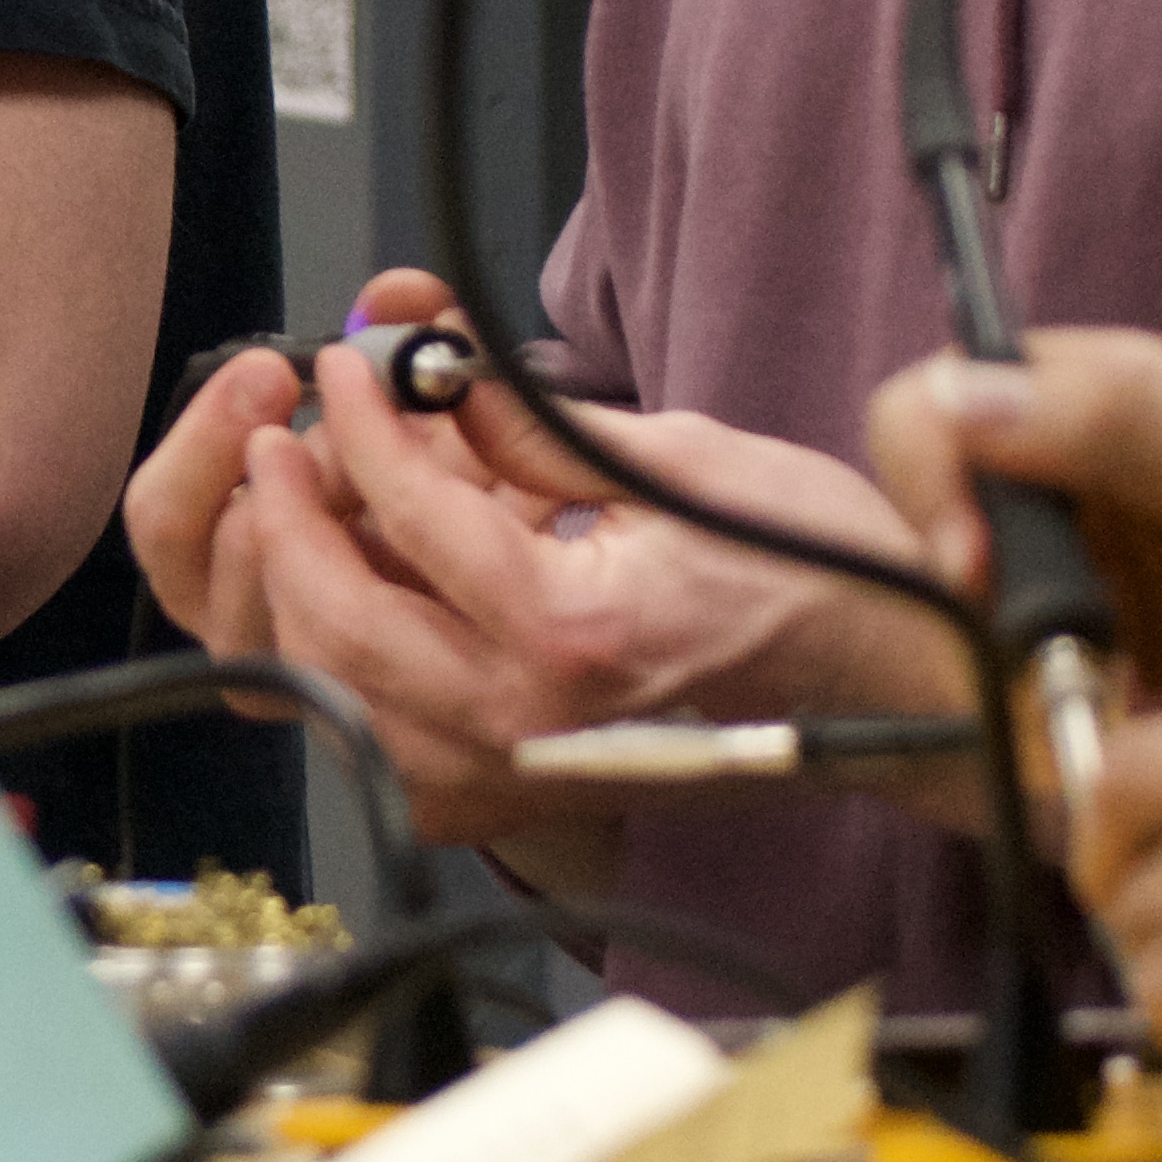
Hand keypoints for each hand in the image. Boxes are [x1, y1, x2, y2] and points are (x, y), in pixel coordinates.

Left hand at [145, 270, 980, 853]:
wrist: (878, 673)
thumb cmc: (810, 567)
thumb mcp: (674, 458)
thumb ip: (532, 426)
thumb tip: (436, 369)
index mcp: (575, 634)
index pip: (417, 519)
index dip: (365, 425)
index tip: (350, 366)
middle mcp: (530, 723)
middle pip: (337, 622)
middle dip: (289, 518)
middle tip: (284, 441)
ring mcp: (512, 774)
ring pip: (335, 689)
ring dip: (302, 590)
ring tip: (315, 504)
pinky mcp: (508, 796)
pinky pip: (376, 736)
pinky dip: (344, 661)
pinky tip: (362, 588)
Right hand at [855, 327, 1161, 744]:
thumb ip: (1127, 428)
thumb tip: (963, 397)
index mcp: (1101, 393)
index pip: (934, 404)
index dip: (931, 482)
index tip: (975, 575)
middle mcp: (1067, 470)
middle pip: (927, 506)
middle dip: (964, 593)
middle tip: (1044, 661)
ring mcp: (1075, 566)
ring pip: (953, 601)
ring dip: (999, 661)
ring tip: (1105, 695)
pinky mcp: (1084, 654)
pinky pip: (1001, 672)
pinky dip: (1033, 707)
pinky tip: (1107, 723)